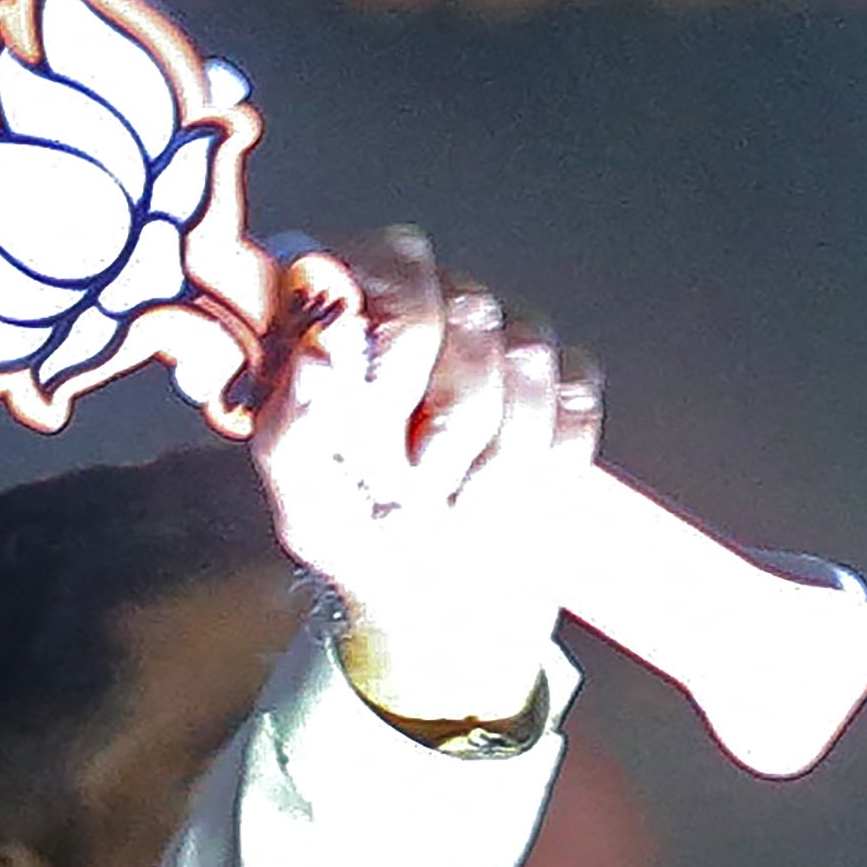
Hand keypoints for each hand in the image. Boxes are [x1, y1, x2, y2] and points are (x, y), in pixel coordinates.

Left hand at [247, 228, 600, 727]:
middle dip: (441, 413)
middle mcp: (431, 306)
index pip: (391, 257)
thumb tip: (322, 349)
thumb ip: (293, 425)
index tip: (376, 410)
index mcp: (356, 314)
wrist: (439, 609)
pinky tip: (494, 498)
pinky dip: (536, 469)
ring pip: (526, 356)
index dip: (392, 331)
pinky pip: (573, 403)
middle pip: (467, 304)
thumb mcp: (304, 502)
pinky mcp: (566, 385)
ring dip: (485, 456)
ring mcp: (503, 342)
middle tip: (410, 478)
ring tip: (446, 501)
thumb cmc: (356, 541)